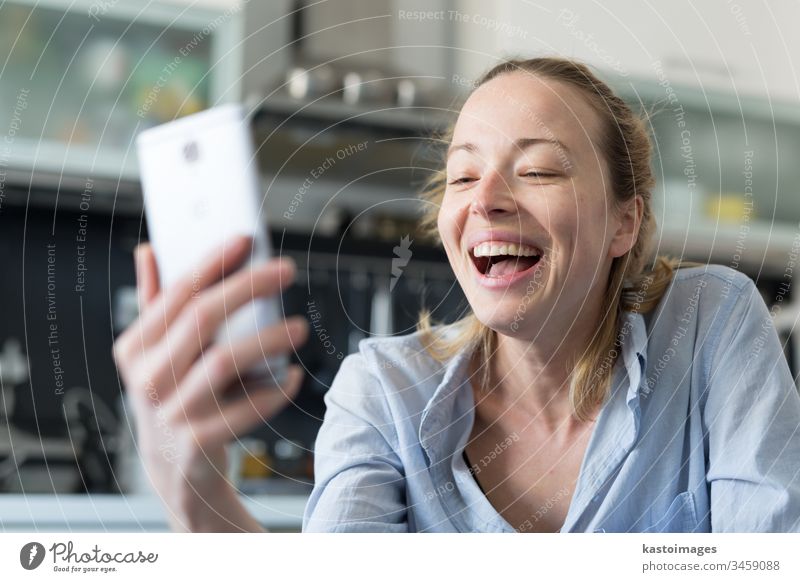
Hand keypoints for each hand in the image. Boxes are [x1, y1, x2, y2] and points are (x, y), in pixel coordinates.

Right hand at [113, 236, 308, 530]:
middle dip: (248, 287)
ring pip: (224, 362)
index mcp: (134, 348)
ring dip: (268, 340)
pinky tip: (292, 376)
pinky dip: (274, 391)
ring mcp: (170, 413)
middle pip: (201, 319)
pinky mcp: (198, 444)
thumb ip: (156, 302)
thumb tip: (150, 249)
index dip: (213, 263)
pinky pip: (244, 410)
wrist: (176, 470)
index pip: (176, 294)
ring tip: (300, 328)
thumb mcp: (157, 353)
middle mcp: (146, 379)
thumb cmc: (175, 396)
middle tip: (287, 270)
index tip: (246, 239)